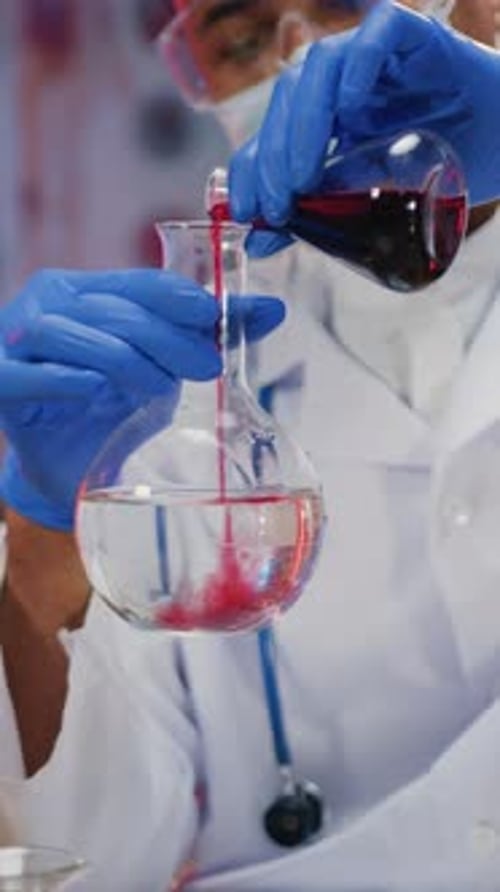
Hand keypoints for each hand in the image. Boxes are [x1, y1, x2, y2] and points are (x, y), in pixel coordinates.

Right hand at [0, 269, 284, 529]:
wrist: (70, 466)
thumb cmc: (114, 407)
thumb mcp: (166, 367)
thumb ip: (209, 335)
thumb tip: (274, 309)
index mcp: (89, 292)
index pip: (137, 283)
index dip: (176, 296)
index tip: (212, 315)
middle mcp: (50, 306)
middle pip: (111, 308)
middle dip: (164, 336)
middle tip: (205, 368)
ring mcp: (17, 341)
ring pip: (68, 332)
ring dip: (120, 358)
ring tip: (158, 388)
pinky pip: (25, 373)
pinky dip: (61, 378)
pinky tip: (94, 390)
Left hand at [229, 0, 499, 255]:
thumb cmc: (448, 169)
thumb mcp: (374, 200)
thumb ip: (319, 213)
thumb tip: (259, 242)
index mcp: (332, 114)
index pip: (277, 129)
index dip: (253, 166)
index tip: (248, 213)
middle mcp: (347, 81)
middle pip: (290, 98)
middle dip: (273, 154)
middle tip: (277, 203)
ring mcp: (379, 57)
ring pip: (322, 66)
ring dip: (303, 123)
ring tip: (302, 175)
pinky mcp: (416, 36)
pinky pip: (380, 32)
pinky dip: (360, 64)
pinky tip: (351, 109)